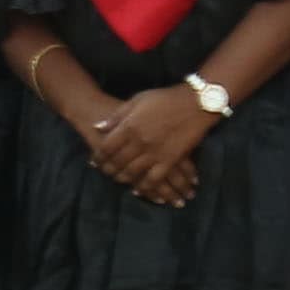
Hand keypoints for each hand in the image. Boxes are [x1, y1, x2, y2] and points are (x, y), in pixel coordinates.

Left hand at [88, 86, 214, 209]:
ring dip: (124, 179)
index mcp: (129, 126)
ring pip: (133, 173)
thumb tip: (98, 127)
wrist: (195, 103)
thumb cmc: (164, 99)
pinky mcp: (171, 160)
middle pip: (118, 162)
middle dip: (108, 170)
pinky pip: (155, 179)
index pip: (106, 147)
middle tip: (105, 173)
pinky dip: (146, 187)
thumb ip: (117, 116)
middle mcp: (139, 142)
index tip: (94, 161)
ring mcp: (155, 152)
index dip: (98, 156)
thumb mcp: (136, 101)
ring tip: (119, 180)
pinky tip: (139, 190)